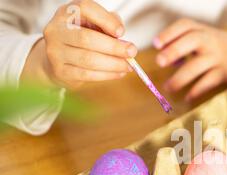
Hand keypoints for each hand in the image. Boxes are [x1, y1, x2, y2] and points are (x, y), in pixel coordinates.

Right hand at [21, 0, 136, 88]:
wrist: (56, 60)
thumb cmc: (81, 38)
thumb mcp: (93, 24)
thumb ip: (108, 23)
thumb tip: (121, 35)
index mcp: (67, 13)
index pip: (85, 9)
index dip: (105, 20)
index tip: (122, 32)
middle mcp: (56, 30)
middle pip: (87, 38)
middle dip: (113, 47)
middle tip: (132, 52)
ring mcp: (55, 51)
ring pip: (88, 59)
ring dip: (113, 64)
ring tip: (128, 66)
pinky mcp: (60, 71)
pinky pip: (87, 74)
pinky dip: (107, 75)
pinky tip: (119, 73)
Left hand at [154, 19, 226, 101]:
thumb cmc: (212, 46)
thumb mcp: (199, 38)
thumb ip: (180, 46)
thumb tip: (165, 61)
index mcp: (200, 29)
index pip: (184, 26)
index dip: (169, 34)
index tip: (156, 44)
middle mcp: (209, 40)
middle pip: (192, 40)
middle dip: (174, 50)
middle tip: (159, 62)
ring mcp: (217, 56)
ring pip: (197, 66)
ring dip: (181, 78)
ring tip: (168, 88)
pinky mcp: (224, 72)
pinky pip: (209, 81)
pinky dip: (197, 90)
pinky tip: (187, 98)